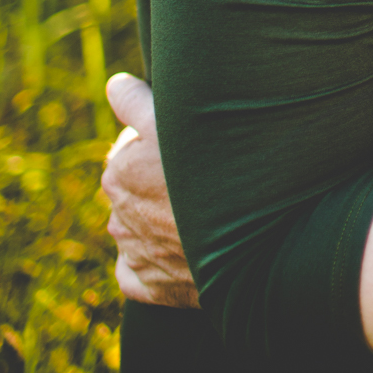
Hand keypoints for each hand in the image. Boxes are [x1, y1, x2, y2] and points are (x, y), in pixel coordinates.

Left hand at [101, 73, 199, 308]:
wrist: (259, 239)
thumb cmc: (220, 168)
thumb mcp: (176, 120)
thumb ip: (136, 101)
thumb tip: (114, 85)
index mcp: (118, 171)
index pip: (134, 148)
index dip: (167, 143)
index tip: (198, 145)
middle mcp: (117, 215)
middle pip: (138, 189)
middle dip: (163, 183)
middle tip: (209, 178)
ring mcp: (134, 255)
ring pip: (140, 229)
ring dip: (162, 221)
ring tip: (207, 213)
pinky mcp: (150, 287)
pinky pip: (141, 271)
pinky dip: (157, 260)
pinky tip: (184, 248)